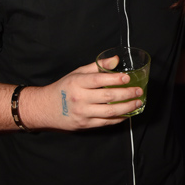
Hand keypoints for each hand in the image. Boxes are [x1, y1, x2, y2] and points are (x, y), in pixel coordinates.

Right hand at [22, 60, 143, 130]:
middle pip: (107, 97)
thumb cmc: (64, 88)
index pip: (98, 80)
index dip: (115, 79)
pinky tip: (128, 113)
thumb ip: (97, 67)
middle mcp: (79, 98)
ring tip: (138, 102)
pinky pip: (106, 122)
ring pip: (109, 112)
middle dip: (126, 94)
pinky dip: (119, 118)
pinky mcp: (85, 124)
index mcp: (77, 83)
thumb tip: (115, 59)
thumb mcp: (77, 73)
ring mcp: (82, 113)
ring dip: (127, 108)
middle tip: (138, 91)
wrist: (45, 108)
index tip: (128, 77)